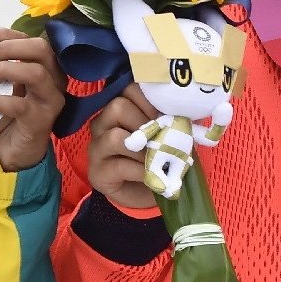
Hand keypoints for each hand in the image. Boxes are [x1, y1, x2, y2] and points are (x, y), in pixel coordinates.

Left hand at [0, 28, 66, 171]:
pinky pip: (20, 105)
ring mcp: (51, 100)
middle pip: (41, 49)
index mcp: (46, 65)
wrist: (16, 151)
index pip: (30, 38)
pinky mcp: (42, 120)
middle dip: (7, 48)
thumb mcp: (4, 85)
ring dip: (3, 70)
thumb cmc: (9, 114)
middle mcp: (55, 79)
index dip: (4, 34)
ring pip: (36, 72)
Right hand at [86, 84, 161, 209]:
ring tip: (157, 159)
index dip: (150, 101)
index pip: (128, 89)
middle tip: (161, 139)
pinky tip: (152, 175)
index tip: (167, 117)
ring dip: (142, 150)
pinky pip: (119, 166)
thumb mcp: (165, 135)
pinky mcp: (97, 173)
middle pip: (117, 107)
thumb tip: (184, 114)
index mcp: (118, 109)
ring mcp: (96, 149)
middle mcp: (102, 124)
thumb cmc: (156, 157)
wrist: (147, 191)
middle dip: (145, 124)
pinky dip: (141, 170)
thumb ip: (168, 122)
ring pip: (114, 137)